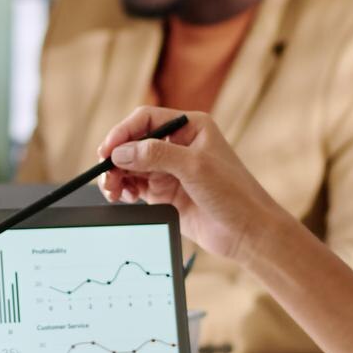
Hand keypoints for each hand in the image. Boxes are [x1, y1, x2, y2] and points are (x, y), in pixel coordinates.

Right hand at [97, 108, 287, 264]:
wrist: (247, 233)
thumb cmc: (233, 194)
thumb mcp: (195, 167)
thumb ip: (156, 155)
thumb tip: (121, 152)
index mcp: (191, 127)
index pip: (146, 119)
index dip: (123, 132)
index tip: (108, 149)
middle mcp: (179, 145)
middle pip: (134, 142)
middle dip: (117, 157)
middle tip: (105, 174)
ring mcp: (171, 170)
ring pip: (131, 166)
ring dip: (117, 175)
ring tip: (112, 190)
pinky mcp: (165, 193)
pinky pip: (136, 186)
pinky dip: (124, 189)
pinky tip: (123, 196)